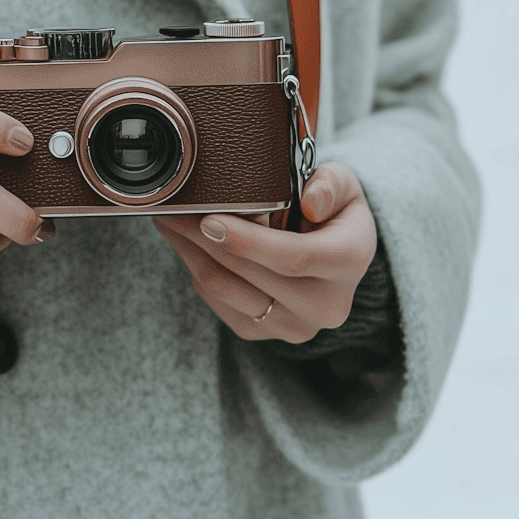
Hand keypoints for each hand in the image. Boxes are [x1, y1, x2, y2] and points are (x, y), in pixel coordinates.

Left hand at [152, 162, 375, 341]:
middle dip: (203, 237)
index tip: (209, 220)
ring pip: (225, 289)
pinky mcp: (260, 332)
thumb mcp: (343, 185)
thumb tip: (310, 202)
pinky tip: (184, 241)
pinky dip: (195, 267)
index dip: (246, 241)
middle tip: (172, 207)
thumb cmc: (333, 212)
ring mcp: (291, 326)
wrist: (334, 256)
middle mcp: (324, 305)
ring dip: (190, 252)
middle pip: (248, 274)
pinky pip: (216, 300)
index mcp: (349, 263)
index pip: (292, 258)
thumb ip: (330, 185)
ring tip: (170, 219)